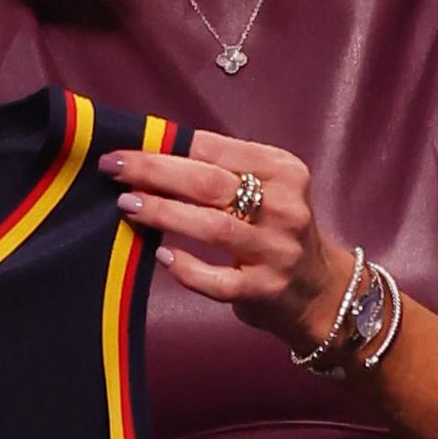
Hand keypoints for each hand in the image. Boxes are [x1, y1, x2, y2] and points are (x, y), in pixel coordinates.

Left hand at [101, 129, 350, 356]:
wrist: (323, 291)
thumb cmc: (278, 231)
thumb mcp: (269, 188)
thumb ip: (224, 170)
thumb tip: (155, 152)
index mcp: (283, 171)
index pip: (216, 150)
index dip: (167, 146)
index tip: (126, 147)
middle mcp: (284, 207)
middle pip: (209, 183)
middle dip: (155, 172)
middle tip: (115, 169)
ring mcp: (276, 251)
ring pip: (212, 227)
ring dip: (164, 213)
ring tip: (128, 205)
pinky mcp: (263, 289)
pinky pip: (217, 280)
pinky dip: (187, 268)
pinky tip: (162, 256)